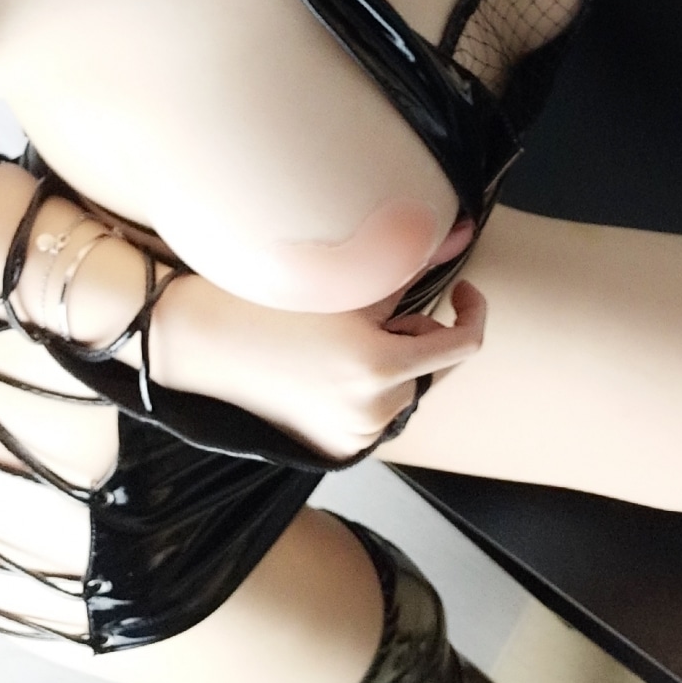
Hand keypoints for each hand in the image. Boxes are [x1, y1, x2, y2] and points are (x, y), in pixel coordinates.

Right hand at [149, 274, 487, 461]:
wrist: (210, 342)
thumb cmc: (276, 301)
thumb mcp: (348, 278)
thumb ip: (412, 257)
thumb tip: (462, 232)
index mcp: (379, 366)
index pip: (462, 345)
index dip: (471, 311)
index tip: (461, 289)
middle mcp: (374, 412)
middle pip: (433, 366)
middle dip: (418, 333)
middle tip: (371, 311)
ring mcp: (356, 437)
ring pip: (406, 390)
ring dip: (394, 361)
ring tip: (341, 339)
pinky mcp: (337, 450)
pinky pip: (378, 413)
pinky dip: (371, 388)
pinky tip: (330, 367)